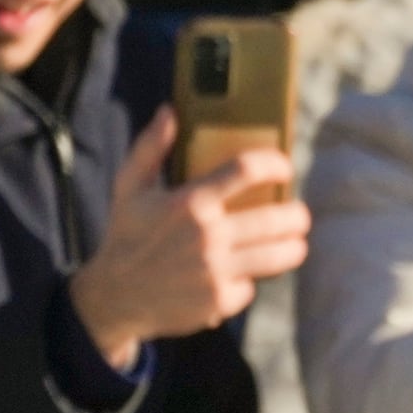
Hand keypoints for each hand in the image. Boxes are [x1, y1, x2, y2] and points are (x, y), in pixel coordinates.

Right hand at [70, 112, 308, 367]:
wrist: (115, 296)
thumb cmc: (126, 234)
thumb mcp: (129, 188)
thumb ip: (150, 148)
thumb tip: (170, 112)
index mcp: (190, 203)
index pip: (247, 170)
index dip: (275, 164)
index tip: (284, 168)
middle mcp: (207, 236)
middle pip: (278, 219)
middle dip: (297, 215)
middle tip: (297, 214)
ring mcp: (216, 270)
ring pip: (280, 256)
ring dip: (294, 247)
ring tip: (294, 242)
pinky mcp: (220, 300)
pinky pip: (253, 286)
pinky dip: (251, 280)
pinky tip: (243, 273)